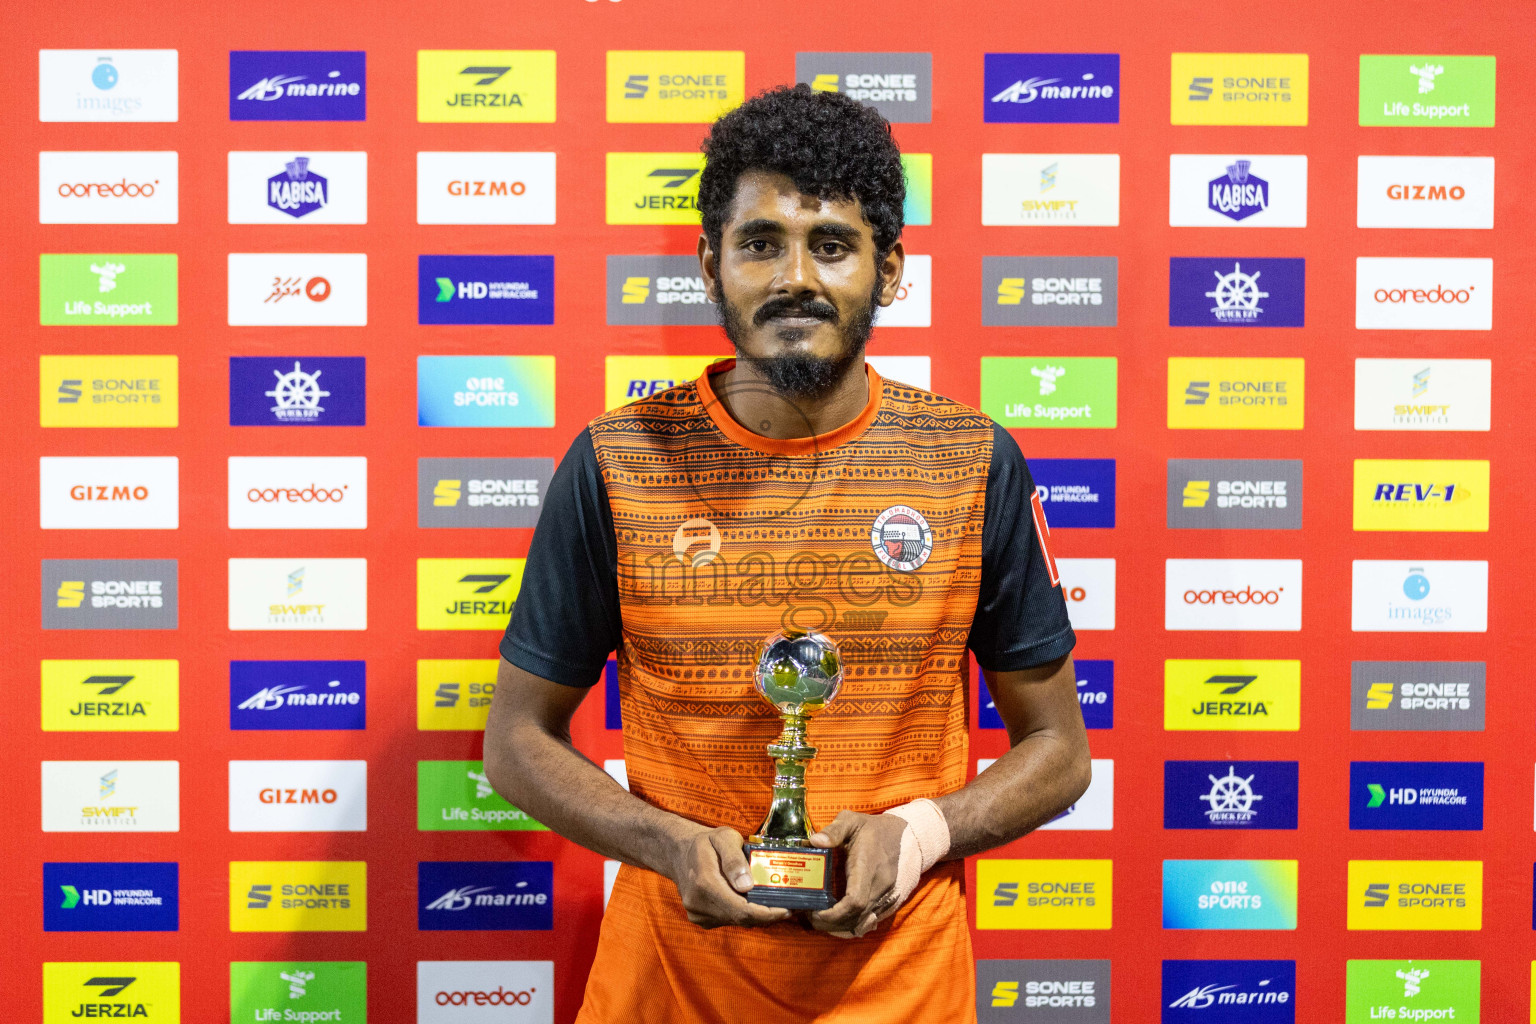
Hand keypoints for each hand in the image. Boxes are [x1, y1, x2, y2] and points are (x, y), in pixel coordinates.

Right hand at [666, 825, 790, 929]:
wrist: (679, 852)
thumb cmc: (706, 842)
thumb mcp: (723, 838)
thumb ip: (735, 860)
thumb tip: (747, 886)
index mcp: (705, 882)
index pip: (741, 909)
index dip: (766, 914)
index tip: (787, 910)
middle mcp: (698, 903)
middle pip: (741, 919)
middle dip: (766, 915)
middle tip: (788, 906)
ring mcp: (697, 913)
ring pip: (735, 921)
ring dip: (756, 915)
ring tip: (774, 902)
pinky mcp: (699, 918)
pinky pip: (727, 920)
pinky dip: (742, 914)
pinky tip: (752, 902)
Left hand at [807, 810, 908, 936]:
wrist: (903, 835)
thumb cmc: (872, 829)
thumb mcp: (851, 820)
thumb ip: (833, 830)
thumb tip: (814, 841)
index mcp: (868, 866)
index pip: (855, 900)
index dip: (834, 913)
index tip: (815, 912)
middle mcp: (880, 884)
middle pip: (857, 917)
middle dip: (832, 923)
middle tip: (810, 917)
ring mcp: (887, 895)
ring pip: (864, 922)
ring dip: (841, 927)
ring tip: (820, 920)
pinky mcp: (889, 900)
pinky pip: (871, 920)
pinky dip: (853, 925)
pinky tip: (837, 921)